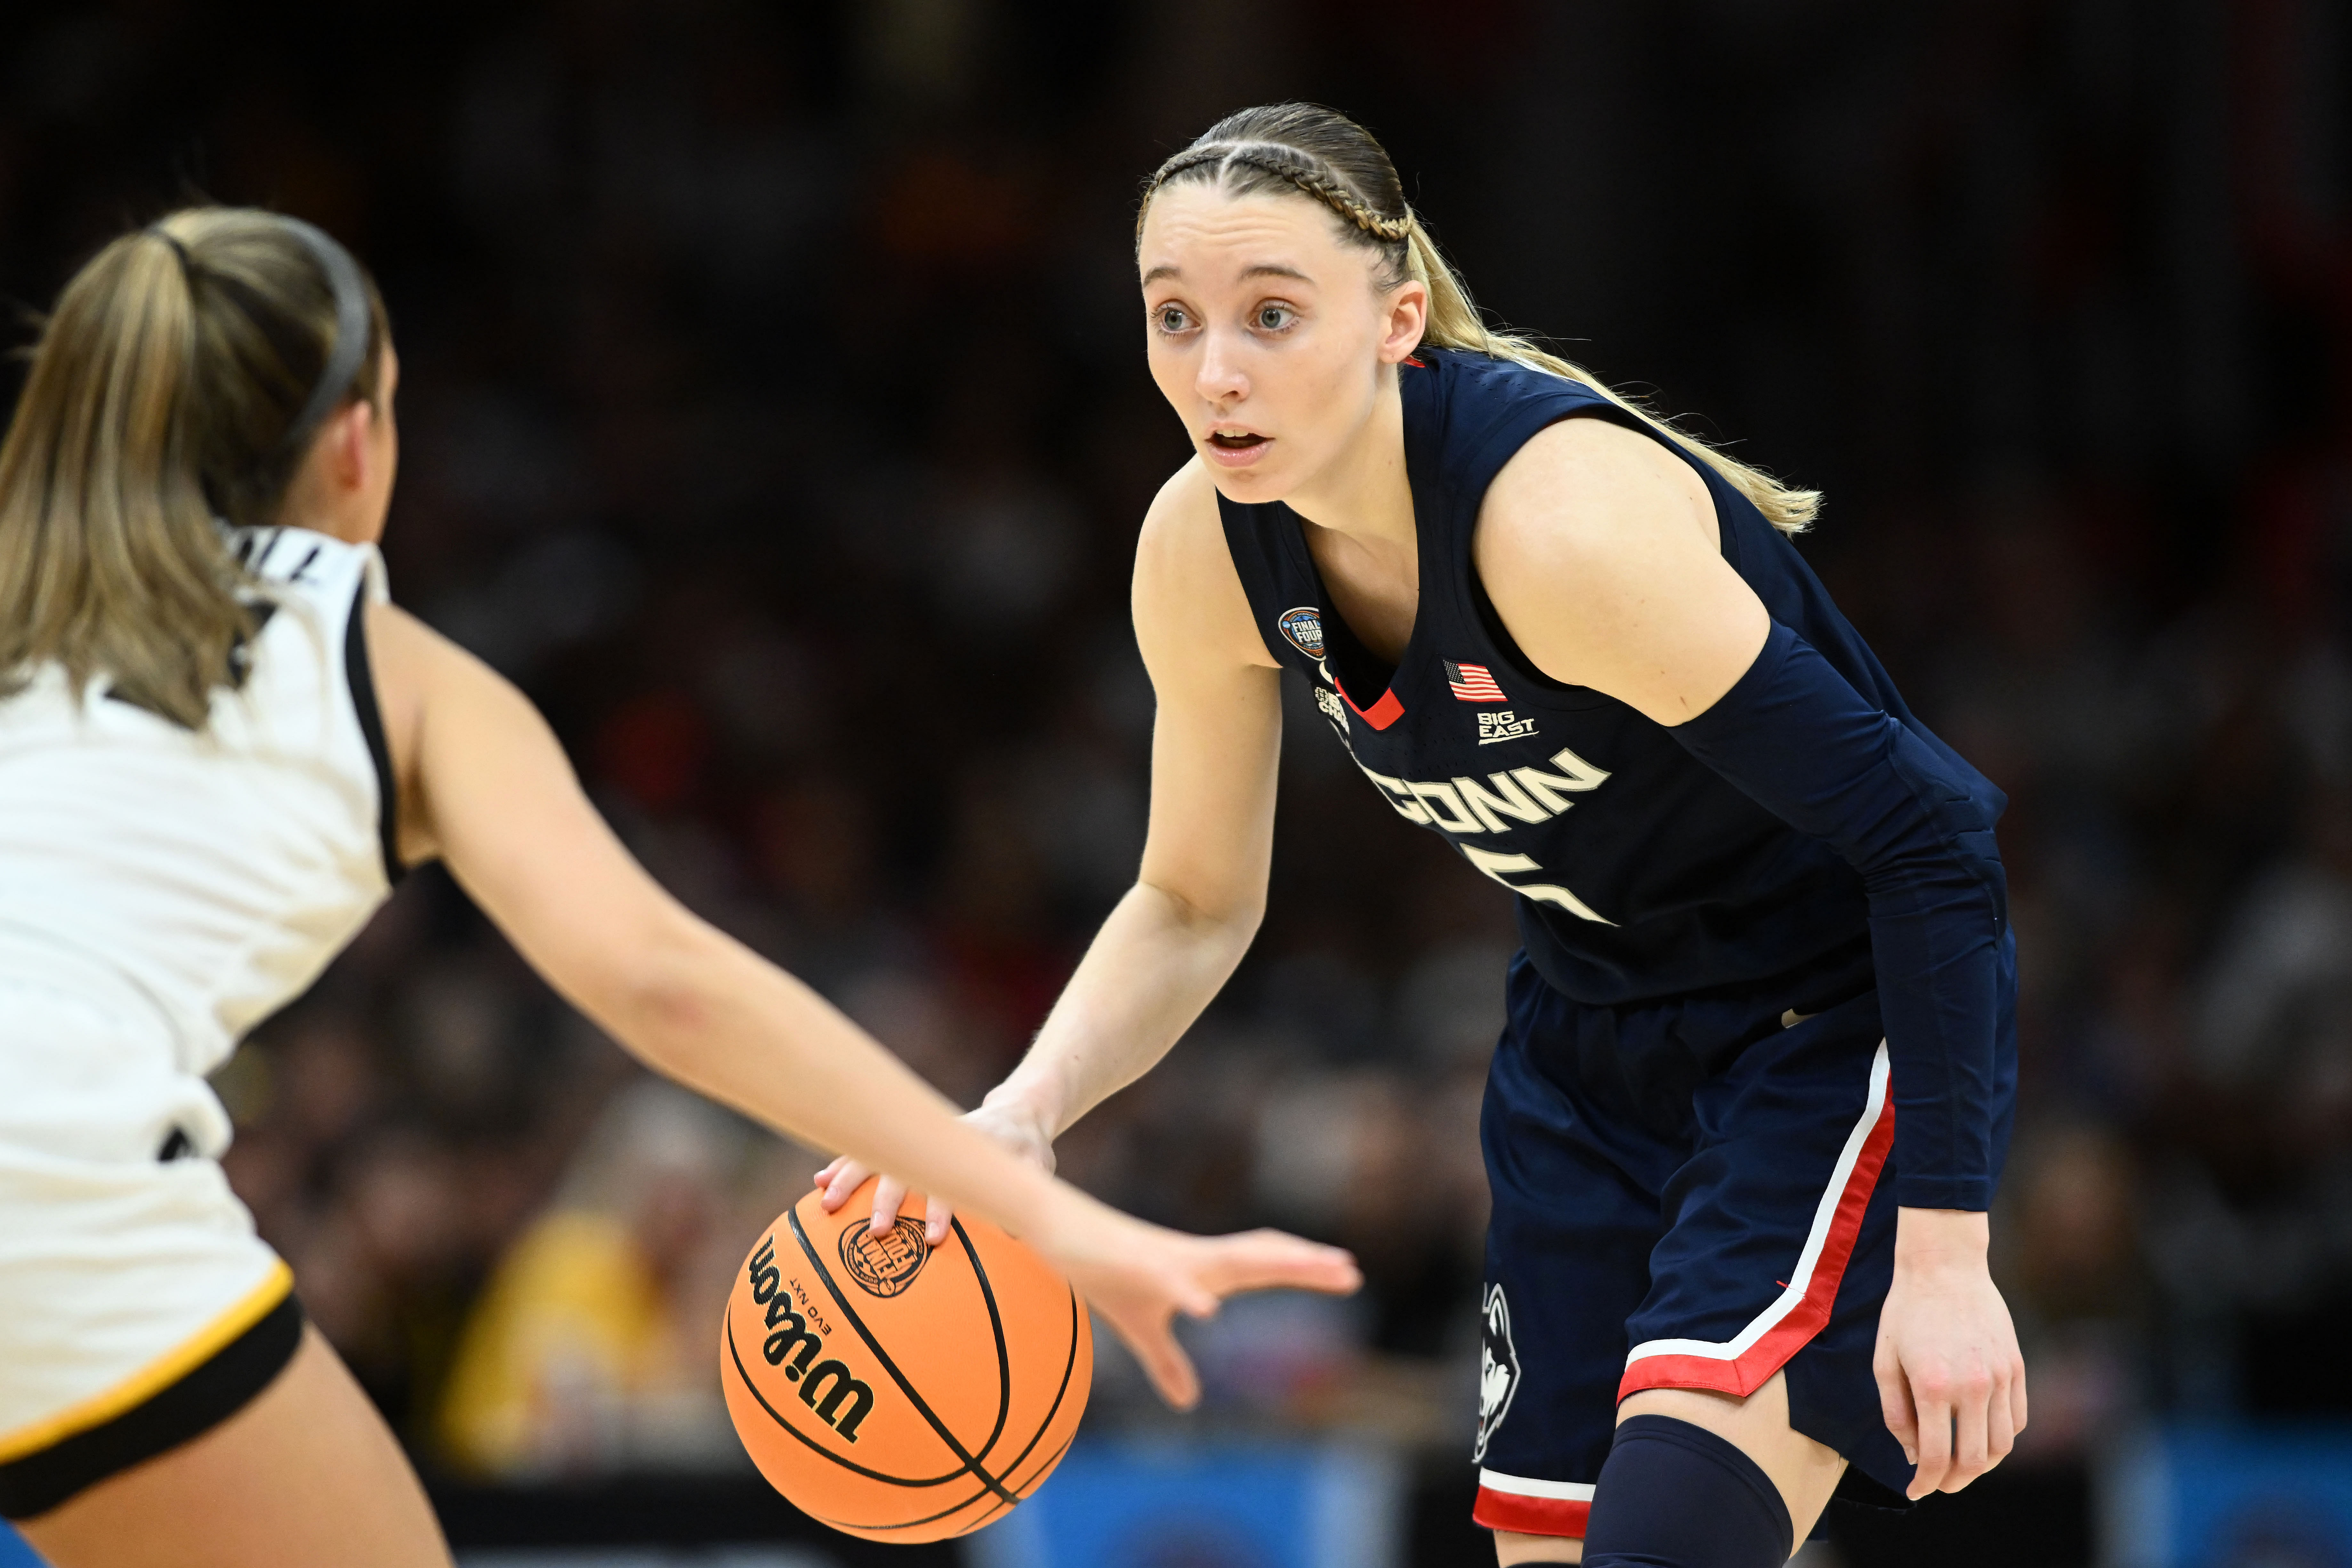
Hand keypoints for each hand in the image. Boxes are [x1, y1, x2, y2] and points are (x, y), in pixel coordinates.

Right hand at [814, 1094, 1055, 1244]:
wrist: (1015, 1114)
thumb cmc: (1026, 1150)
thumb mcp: (1039, 1168)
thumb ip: (1030, 1194)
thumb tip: (1017, 1235)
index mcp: (974, 1150)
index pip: (955, 1181)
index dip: (943, 1209)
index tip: (934, 1239)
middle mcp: (939, 1143)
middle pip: (908, 1169)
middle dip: (888, 1199)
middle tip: (876, 1231)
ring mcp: (918, 1140)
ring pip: (879, 1156)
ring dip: (850, 1179)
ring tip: (825, 1205)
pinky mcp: (905, 1142)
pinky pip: (870, 1152)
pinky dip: (843, 1165)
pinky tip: (818, 1182)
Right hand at [1032, 1194, 1360, 1408]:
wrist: (1057, 1230)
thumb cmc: (1102, 1274)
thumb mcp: (1138, 1330)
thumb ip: (1166, 1363)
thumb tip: (1187, 1403)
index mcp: (1202, 1271)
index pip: (1265, 1266)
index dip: (1305, 1269)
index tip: (1347, 1275)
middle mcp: (1195, 1260)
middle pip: (1262, 1256)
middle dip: (1306, 1263)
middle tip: (1351, 1271)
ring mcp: (1168, 1260)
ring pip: (1230, 1259)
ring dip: (1272, 1262)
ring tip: (1312, 1268)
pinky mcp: (1134, 1267)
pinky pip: (1169, 1283)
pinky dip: (1190, 1296)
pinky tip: (1209, 1311)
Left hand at [1874, 1208, 2028, 1499]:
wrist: (1944, 1267)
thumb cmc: (1906, 1312)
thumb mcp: (1884, 1362)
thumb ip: (1897, 1414)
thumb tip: (1914, 1455)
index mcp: (1934, 1386)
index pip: (1938, 1457)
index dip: (1926, 1483)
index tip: (1915, 1491)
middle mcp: (1973, 1387)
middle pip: (1974, 1461)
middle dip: (1954, 1482)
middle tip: (1937, 1484)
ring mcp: (2000, 1378)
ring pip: (2001, 1446)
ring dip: (1980, 1466)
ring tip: (1959, 1466)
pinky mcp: (2016, 1368)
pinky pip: (2018, 1420)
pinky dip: (2001, 1439)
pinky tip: (1981, 1437)